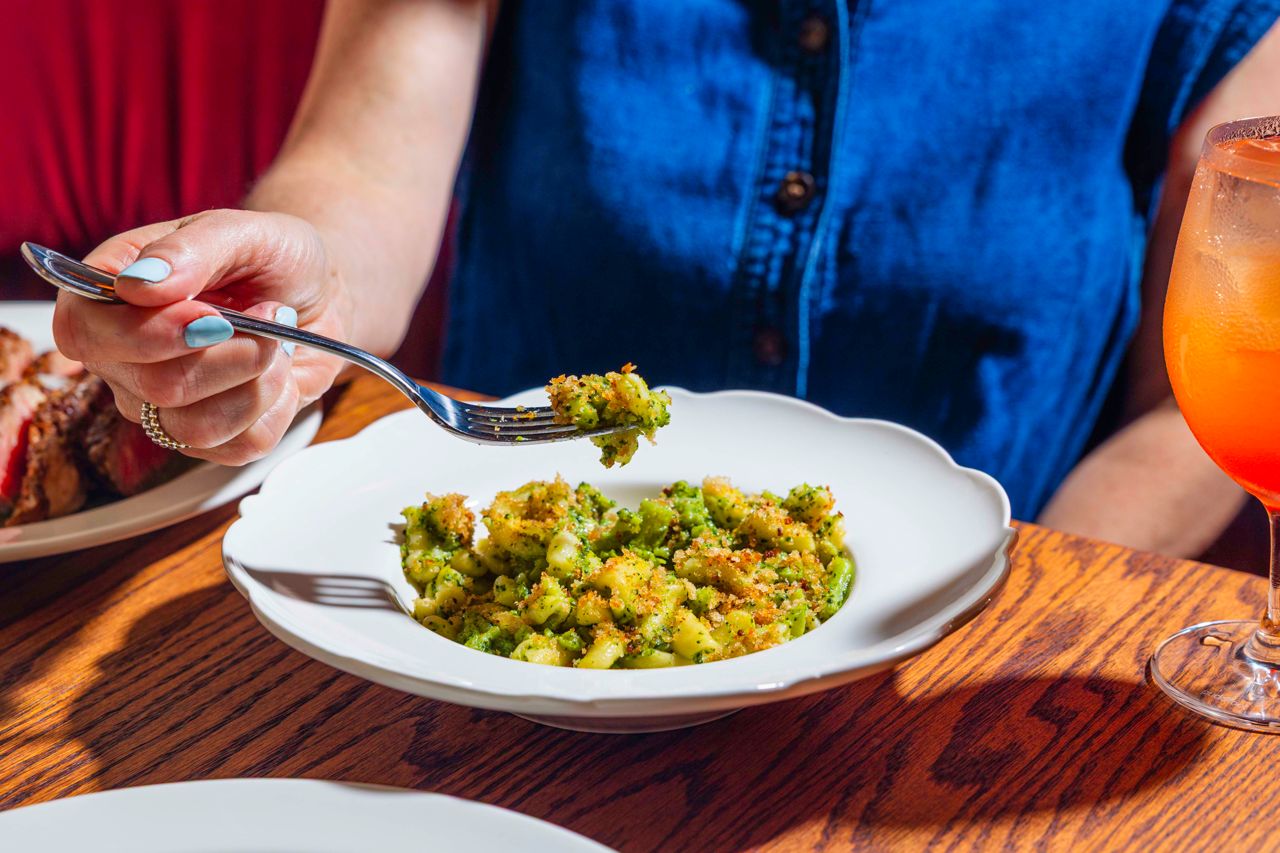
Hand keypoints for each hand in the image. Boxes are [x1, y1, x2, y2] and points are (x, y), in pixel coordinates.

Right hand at [53, 209, 352, 464]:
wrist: (316, 293)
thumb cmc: (269, 257)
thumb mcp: (242, 231)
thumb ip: (191, 249)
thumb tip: (139, 284)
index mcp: (106, 296)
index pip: (84, 333)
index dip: (149, 334)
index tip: (214, 314)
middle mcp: (122, 357)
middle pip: (154, 386)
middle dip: (232, 353)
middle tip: (270, 315)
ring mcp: (160, 405)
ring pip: (196, 427)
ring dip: (258, 381)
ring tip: (277, 342)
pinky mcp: (209, 437)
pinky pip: (241, 446)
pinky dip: (278, 408)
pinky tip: (280, 373)